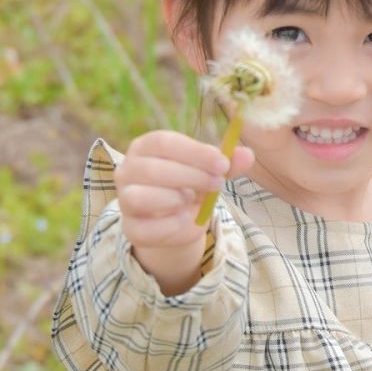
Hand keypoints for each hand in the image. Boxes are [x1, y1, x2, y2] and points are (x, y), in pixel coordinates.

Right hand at [113, 131, 253, 292]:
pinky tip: (185, 219)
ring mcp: (124, 200)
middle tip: (218, 183)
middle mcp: (127, 170)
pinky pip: (144, 227)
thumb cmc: (190, 186)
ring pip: (138, 197)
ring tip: (192, 200)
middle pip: (152, 169)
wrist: (177, 222)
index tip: (222, 163)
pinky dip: (170, 225)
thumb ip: (227, 164)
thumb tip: (247, 154)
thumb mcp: (209, 172)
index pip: (163, 142)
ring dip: (173, 199)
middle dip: (191, 176)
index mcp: (145, 147)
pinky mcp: (130, 228)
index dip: (194, 152)